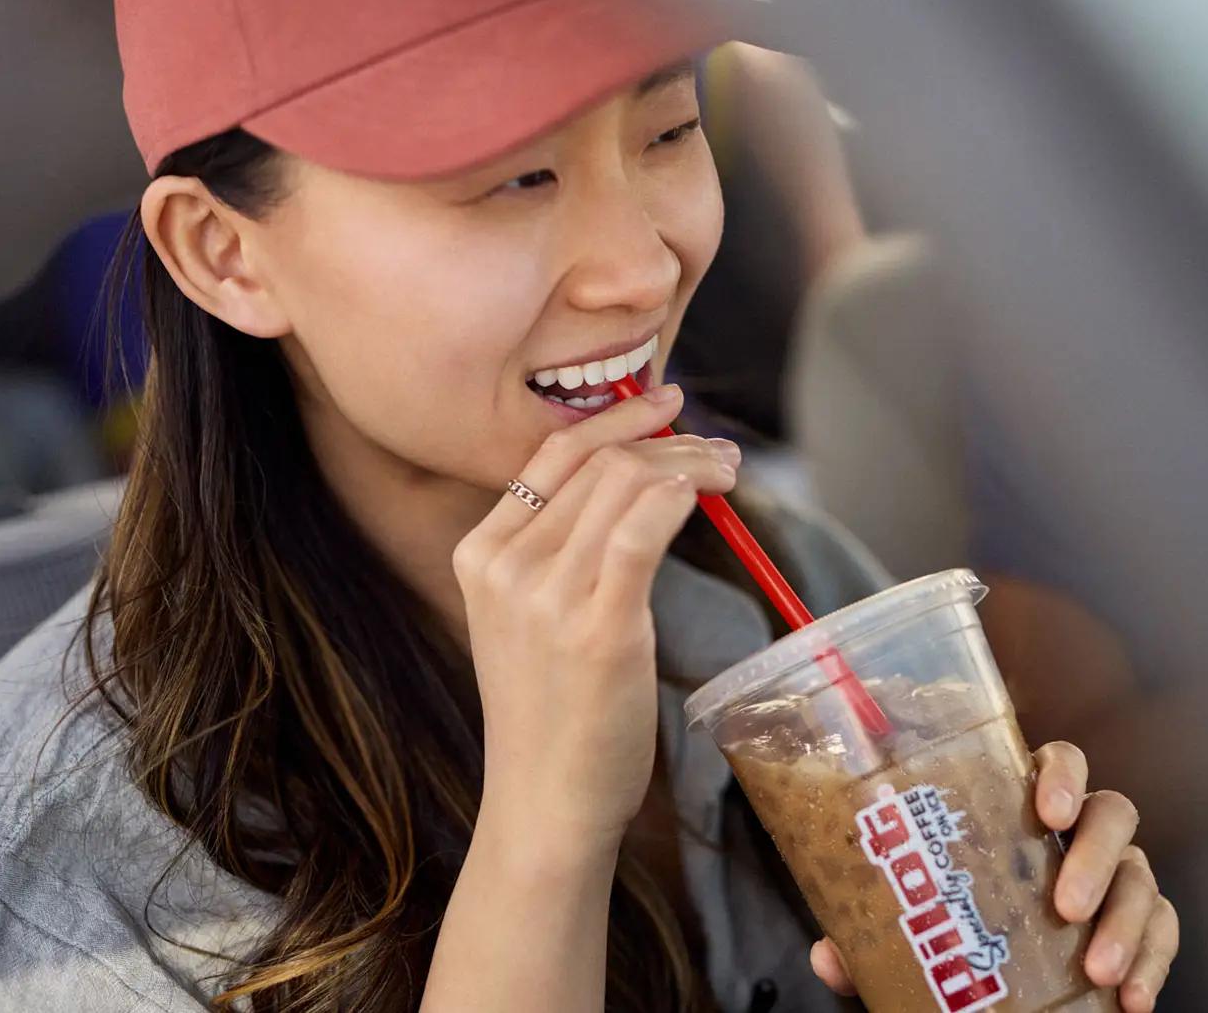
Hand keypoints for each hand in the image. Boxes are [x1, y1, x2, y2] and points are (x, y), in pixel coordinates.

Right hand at [452, 383, 741, 850]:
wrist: (545, 800)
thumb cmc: (550, 712)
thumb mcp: (524, 620)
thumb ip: (557, 555)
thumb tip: (636, 485)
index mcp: (479, 555)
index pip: (551, 455)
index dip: (614, 421)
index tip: (663, 406)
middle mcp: (505, 565)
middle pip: (597, 463)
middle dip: (667, 441)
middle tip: (718, 450)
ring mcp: (548, 596)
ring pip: (627, 485)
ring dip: (690, 465)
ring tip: (728, 472)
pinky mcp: (599, 627)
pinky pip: (645, 527)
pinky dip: (683, 495)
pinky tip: (710, 494)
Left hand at [811, 741, 1179, 1011]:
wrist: (992, 976)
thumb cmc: (951, 921)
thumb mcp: (910, 923)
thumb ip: (875, 932)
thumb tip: (830, 956)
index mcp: (1022, 806)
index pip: (1057, 761)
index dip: (1060, 774)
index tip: (1045, 810)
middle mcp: (1079, 830)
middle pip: (1112, 812)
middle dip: (1095, 855)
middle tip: (1065, 906)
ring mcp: (1117, 874)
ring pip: (1144, 873)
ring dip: (1126, 920)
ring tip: (1098, 969)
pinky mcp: (1144, 923)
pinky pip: (1165, 929)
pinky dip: (1155, 962)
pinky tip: (1132, 998)